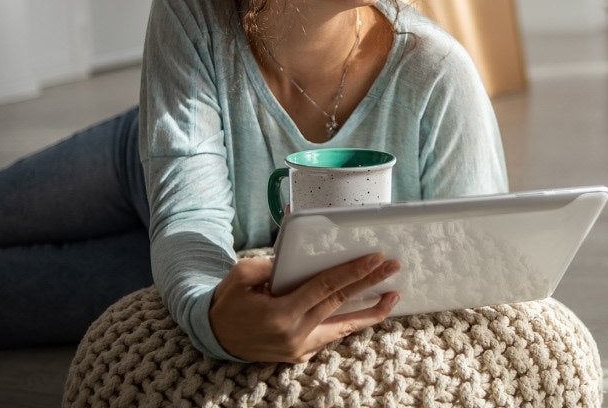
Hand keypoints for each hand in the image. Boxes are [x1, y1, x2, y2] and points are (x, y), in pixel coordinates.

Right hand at [208, 253, 399, 362]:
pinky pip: (330, 334)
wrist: (215, 337)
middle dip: (369, 284)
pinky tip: (365, 311)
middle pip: (340, 304)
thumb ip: (270, 264)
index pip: (326, 289)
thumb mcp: (242, 275)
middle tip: (392, 267)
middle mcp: (296, 336)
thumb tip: (294, 253)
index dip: (352, 272)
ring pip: (343, 327)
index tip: (374, 258)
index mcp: (282, 315)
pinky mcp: (300, 354)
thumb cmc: (228, 302)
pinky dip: (349, 322)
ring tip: (392, 296)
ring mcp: (300, 349)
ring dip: (369, 311)